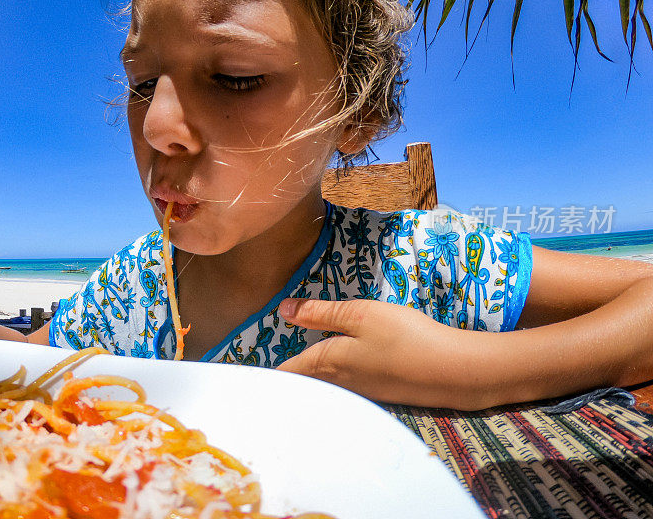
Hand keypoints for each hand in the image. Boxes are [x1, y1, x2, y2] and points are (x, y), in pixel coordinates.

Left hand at [276, 297, 484, 408]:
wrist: (453, 371)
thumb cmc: (405, 337)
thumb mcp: (360, 315)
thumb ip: (321, 313)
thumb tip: (282, 311)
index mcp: (329, 362)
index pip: (289, 369)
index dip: (269, 371)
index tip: (247, 375)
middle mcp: (341, 381)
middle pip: (305, 380)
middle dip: (286, 375)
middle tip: (268, 371)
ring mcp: (362, 389)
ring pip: (324, 384)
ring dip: (308, 377)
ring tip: (295, 368)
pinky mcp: (381, 390)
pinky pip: (344, 385)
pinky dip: (331, 377)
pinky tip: (337, 368)